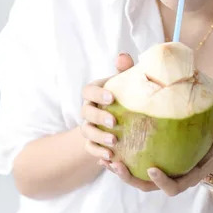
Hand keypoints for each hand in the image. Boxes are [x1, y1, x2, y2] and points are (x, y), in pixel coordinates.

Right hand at [80, 53, 158, 191]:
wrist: (121, 118)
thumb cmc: (125, 95)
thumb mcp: (126, 82)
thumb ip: (124, 70)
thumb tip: (123, 56)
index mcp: (94, 93)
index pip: (88, 91)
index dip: (97, 94)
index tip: (111, 97)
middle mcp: (88, 109)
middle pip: (86, 112)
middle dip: (99, 117)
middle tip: (114, 122)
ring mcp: (88, 126)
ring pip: (87, 132)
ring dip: (99, 137)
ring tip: (114, 143)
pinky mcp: (92, 142)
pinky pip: (90, 148)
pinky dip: (98, 152)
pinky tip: (111, 157)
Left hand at [109, 119, 212, 196]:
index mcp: (187, 178)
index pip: (172, 187)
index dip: (161, 182)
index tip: (151, 168)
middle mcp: (170, 178)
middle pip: (146, 186)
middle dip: (130, 179)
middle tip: (116, 164)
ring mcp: (159, 173)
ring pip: (136, 177)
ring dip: (119, 171)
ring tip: (105, 158)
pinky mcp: (150, 163)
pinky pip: (133, 165)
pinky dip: (120, 160)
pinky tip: (106, 149)